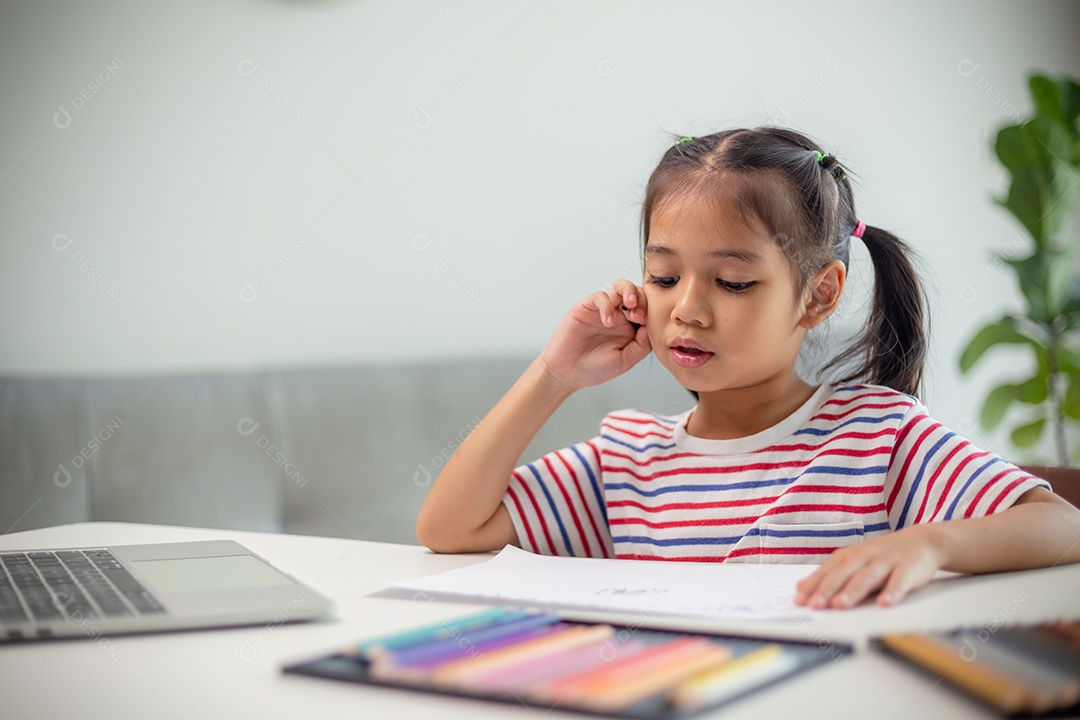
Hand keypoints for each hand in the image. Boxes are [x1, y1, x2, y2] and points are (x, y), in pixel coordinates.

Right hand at [539, 279, 650, 391]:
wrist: (567, 372)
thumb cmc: (594, 368)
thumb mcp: (625, 361)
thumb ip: (641, 345)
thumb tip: (652, 327)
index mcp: (630, 328)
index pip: (647, 311)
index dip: (651, 313)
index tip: (648, 324)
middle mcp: (619, 316)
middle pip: (637, 294)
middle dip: (643, 300)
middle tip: (639, 315)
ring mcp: (603, 310)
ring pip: (620, 287)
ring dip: (629, 291)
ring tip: (630, 304)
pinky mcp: (587, 307)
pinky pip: (600, 297)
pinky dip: (607, 305)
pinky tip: (608, 322)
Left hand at [793, 524, 945, 608]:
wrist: (921, 541)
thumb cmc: (883, 555)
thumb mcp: (854, 560)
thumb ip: (829, 574)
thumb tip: (800, 587)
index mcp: (850, 556)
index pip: (828, 572)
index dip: (813, 586)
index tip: (799, 601)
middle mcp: (865, 557)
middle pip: (843, 573)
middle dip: (828, 589)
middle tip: (815, 605)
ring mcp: (886, 562)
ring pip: (867, 577)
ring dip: (853, 591)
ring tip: (840, 605)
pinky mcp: (908, 569)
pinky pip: (899, 582)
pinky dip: (892, 592)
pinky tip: (884, 603)